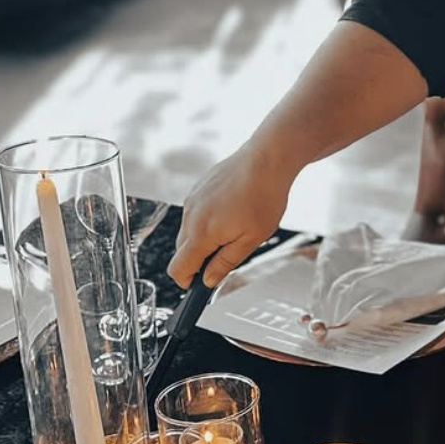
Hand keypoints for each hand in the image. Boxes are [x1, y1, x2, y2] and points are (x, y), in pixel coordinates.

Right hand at [168, 140, 294, 288]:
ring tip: (235, 228)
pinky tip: (231, 212)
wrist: (266, 159)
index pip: (178, 268)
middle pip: (182, 251)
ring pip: (188, 232)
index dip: (187, 281)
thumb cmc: (264, 197)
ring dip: (204, 239)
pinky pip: (194, 214)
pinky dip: (206, 220)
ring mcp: (191, 200)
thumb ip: (225, 263)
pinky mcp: (196, 189)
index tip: (200, 284)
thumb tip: (208, 280)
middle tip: (227, 255)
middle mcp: (190, 216)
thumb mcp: (251, 239)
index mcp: (201, 233)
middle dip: (199, 260)